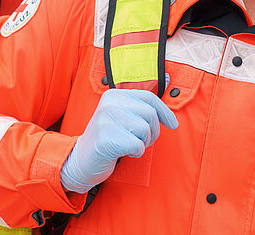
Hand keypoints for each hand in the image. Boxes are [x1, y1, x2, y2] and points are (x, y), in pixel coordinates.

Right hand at [60, 89, 177, 192]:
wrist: (81, 160)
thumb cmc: (107, 139)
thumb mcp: (121, 117)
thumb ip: (139, 110)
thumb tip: (170, 118)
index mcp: (114, 95)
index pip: (149, 98)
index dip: (165, 112)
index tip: (173, 124)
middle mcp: (109, 103)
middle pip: (150, 114)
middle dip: (152, 132)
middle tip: (140, 141)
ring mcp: (106, 120)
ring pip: (145, 130)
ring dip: (142, 142)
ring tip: (128, 145)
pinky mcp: (106, 138)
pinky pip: (137, 145)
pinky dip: (135, 152)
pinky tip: (122, 152)